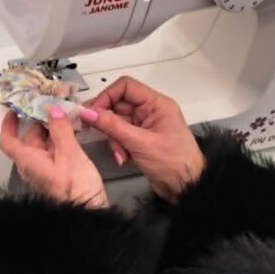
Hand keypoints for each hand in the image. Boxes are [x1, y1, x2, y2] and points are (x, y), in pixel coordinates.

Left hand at [0, 109, 108, 208]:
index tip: (14, 110)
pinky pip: (54, 153)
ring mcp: (44, 171)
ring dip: (52, 130)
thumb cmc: (75, 189)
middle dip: (39, 122)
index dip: (8, 124)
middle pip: (29, 139)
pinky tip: (73, 133)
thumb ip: (61, 130)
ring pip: (43, 145)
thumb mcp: (69, 154)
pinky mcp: (56, 175)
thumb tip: (53, 111)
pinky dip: (60, 141)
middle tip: (52, 106)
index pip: (8, 141)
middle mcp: (32, 166)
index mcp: (28, 160)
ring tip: (66, 116)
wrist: (88, 214)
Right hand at [83, 76, 204, 200]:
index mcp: (157, 104)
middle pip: (117, 105)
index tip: (92, 111)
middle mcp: (150, 111)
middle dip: (107, 121)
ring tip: (120, 152)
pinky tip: (123, 157)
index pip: (125, 87)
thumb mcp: (140, 142)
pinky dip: (117, 146)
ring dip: (112, 137)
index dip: (106, 96)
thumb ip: (112, 125)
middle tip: (94, 129)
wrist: (185, 187)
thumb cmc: (175, 163)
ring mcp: (144, 125)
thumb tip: (89, 112)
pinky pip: (119, 135)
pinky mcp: (139, 139)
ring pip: (115, 121)